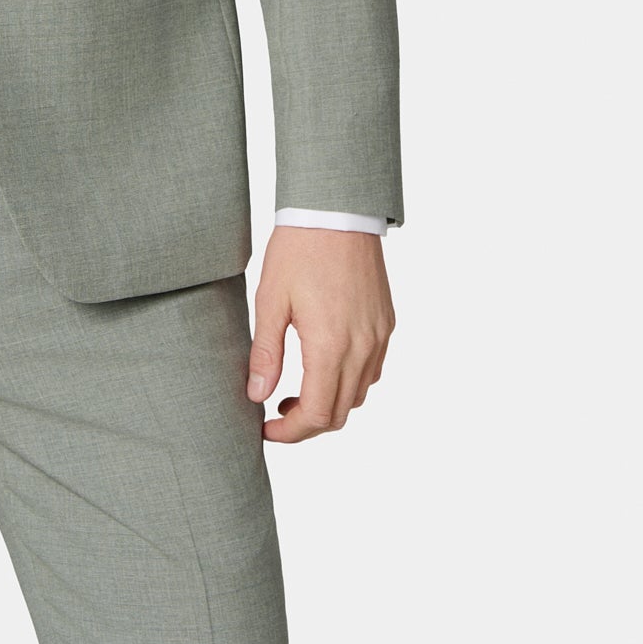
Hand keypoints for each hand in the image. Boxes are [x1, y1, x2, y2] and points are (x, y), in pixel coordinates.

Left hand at [246, 224, 394, 442]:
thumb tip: (257, 396)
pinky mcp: (386, 323)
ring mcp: (379, 336)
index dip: (290, 433)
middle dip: (307, 424)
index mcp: (330, 346)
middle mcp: (362, 347)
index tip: (266, 430)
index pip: (316, 415)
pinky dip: (349, 381)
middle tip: (277, 413)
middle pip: (340, 414)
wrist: (336, 210)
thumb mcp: (270, 300)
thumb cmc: (299, 249)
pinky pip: (372, 369)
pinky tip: (325, 364)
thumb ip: (265, 353)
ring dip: (330, 403)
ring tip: (297, 389)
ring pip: (359, 395)